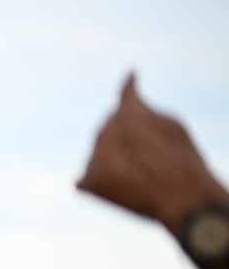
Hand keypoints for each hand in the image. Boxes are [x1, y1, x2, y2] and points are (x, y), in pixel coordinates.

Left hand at [76, 73, 228, 233]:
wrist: (179, 193)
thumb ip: (147, 113)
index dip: (128, 87)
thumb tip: (126, 107)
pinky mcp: (88, 181)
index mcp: (128, 112)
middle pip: (110, 132)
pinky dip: (99, 182)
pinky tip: (119, 186)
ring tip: (140, 174)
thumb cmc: (182, 159)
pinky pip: (86, 179)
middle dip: (124, 140)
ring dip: (114, 162)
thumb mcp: (172, 126)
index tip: (131, 75)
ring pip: (99, 155)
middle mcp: (105, 131)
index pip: (126, 97)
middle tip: (150, 156)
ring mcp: (93, 156)